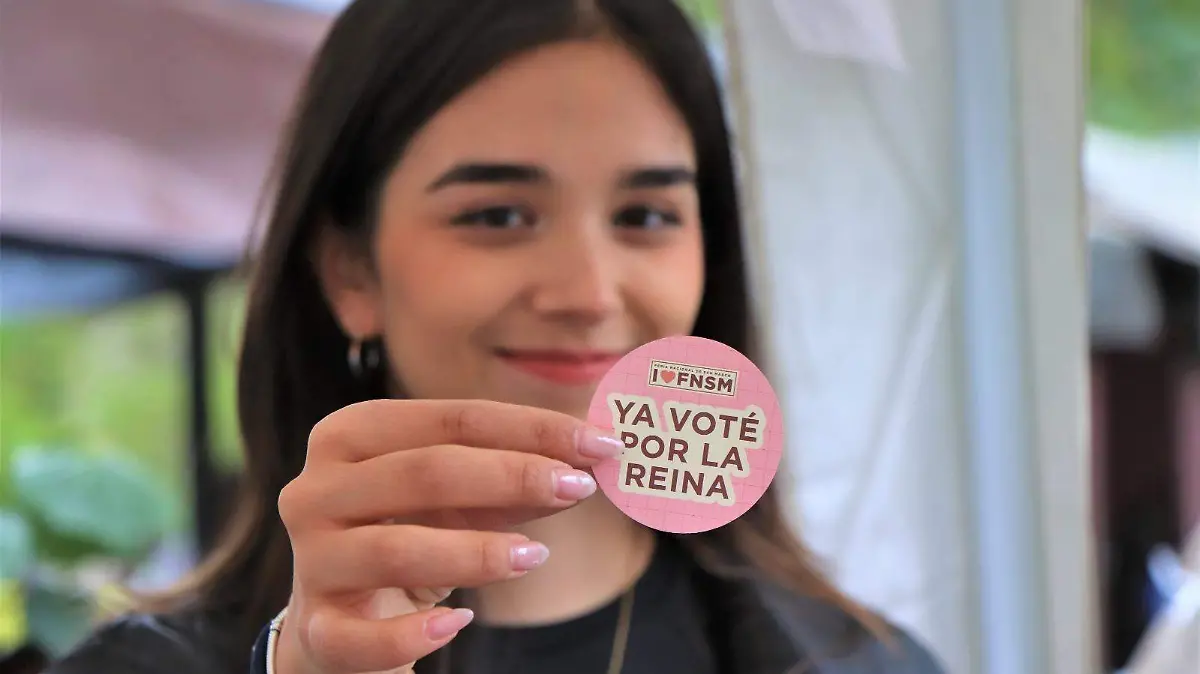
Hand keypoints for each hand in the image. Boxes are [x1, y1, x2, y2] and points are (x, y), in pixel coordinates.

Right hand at [272, 399, 621, 673]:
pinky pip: (360, 636)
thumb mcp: (457, 500)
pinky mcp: (316, 628)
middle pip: (424, 472)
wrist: (340, 617)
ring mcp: (313, 559)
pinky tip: (460, 623)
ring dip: (476, 551)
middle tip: (580, 487)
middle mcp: (318, 488)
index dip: (530, 429)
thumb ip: (510, 480)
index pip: (451, 419)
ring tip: (535, 555)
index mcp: (351, 435)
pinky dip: (413, 632)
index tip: (597, 442)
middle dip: (512, 476)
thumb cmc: (407, 535)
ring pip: (396, 548)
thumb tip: (584, 463)